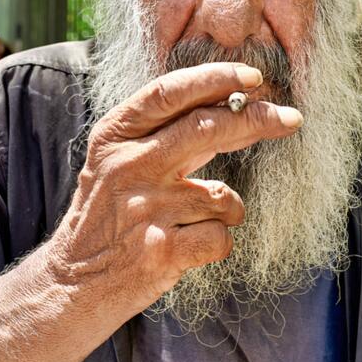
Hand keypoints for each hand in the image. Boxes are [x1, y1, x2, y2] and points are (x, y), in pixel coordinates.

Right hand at [48, 62, 302, 314]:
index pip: (168, 92)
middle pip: (207, 128)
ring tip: (191, 224)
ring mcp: (144, 208)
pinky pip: (221, 237)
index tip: (253, 76)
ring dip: (225, 210)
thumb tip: (237, 109)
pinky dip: (216, 244)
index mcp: (113, 138)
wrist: (70, 284)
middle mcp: (127, 166)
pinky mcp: (160, 251)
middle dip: (257, 119)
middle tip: (291, 118)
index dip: (215, 78)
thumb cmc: (105, 218)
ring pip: (223, 195)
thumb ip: (168, 136)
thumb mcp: (118, 164)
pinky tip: (186, 250)